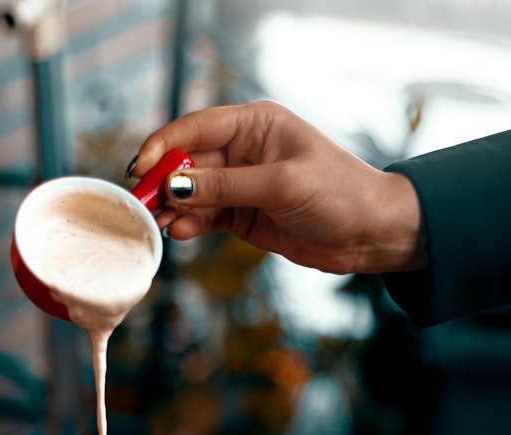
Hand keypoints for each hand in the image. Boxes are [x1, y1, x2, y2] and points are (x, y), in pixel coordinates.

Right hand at [129, 100, 425, 274]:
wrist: (370, 234)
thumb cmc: (338, 194)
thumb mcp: (281, 186)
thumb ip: (225, 187)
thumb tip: (176, 188)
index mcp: (255, 125)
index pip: (196, 127)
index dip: (164, 145)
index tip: (140, 168)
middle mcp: (244, 151)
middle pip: (188, 163)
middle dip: (163, 183)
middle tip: (142, 205)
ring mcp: (241, 185)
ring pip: (192, 194)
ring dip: (173, 209)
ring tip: (160, 225)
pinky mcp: (242, 216)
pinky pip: (205, 217)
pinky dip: (190, 225)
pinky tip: (180, 233)